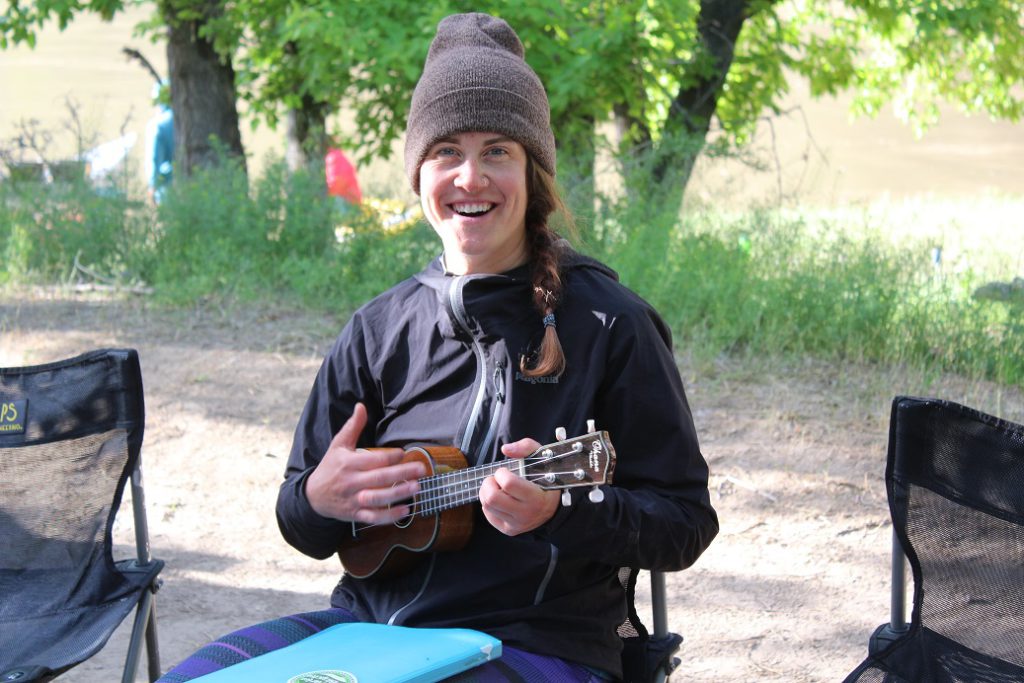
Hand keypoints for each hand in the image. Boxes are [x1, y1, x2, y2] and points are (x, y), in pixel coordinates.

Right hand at [305, 403, 425, 524]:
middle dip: (402, 473)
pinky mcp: (356, 514)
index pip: (373, 459)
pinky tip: (406, 511)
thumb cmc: (330, 467)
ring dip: (399, 494)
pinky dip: (390, 516)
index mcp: (348, 463)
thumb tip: (361, 406)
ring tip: (417, 488)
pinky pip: (374, 517)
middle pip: (380, 478)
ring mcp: (354, 500)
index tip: (403, 452)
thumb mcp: (338, 445)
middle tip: (421, 469)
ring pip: (378, 498)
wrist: (313, 496)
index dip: (390, 456)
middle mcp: (351, 482)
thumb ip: (352, 426)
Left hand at [480, 438, 558, 535]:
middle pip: (492, 498)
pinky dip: (489, 504)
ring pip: (487, 506)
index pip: (508, 484)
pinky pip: (488, 515)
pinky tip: (499, 499)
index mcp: (536, 497)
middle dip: (489, 483)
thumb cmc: (546, 480)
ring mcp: (517, 524)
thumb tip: (505, 449)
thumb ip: (525, 447)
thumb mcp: (542, 459)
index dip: (501, 473)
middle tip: (496, 479)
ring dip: (487, 492)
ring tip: (497, 488)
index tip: (505, 471)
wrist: (553, 509)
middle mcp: (526, 513)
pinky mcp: (509, 530)